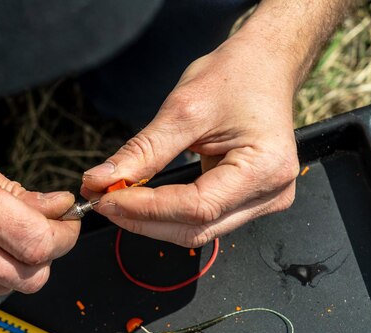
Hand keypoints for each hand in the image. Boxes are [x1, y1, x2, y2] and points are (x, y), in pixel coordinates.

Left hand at [81, 35, 299, 247]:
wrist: (265, 64)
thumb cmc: (234, 75)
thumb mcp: (183, 108)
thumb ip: (143, 151)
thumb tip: (99, 180)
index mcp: (264, 168)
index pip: (195, 207)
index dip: (145, 209)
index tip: (106, 198)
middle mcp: (272, 192)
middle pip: (197, 228)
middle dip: (144, 220)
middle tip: (104, 202)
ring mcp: (265, 200)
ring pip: (199, 230)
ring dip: (154, 221)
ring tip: (118, 200)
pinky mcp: (252, 200)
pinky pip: (206, 219)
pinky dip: (170, 213)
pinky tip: (143, 200)